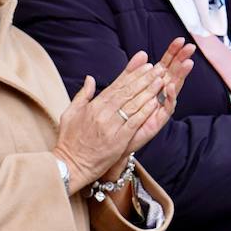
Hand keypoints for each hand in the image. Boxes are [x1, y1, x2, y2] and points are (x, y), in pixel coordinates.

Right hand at [53, 53, 167, 184]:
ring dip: (148, 91)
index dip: (132, 74)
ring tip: (161, 81)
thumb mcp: (70, 113)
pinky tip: (155, 103)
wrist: (70, 165)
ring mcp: (111, 126)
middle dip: (144, 79)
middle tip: (158, 69)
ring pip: (133, 105)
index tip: (145, 65)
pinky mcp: (118, 140)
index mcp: (93, 106)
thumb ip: (82, 95)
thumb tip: (89, 78)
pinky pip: (134, 123)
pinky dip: (145, 112)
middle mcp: (103, 113)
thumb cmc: (69, 140)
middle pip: (127, 92)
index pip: (117, 86)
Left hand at [125, 38, 193, 153]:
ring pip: (173, 88)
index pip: (165, 65)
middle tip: (190, 47)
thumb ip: (133, 71)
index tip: (179, 40)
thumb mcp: (125, 88)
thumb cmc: (121, 114)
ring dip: (180, 76)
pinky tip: (170, 87)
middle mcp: (159, 94)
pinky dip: (169, 97)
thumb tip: (142, 53)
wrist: (113, 138)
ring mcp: (160, 107)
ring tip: (187, 63)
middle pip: (173, 74)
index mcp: (152, 85)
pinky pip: (166, 108)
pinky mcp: (158, 120)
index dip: (172, 53)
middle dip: (181, 60)